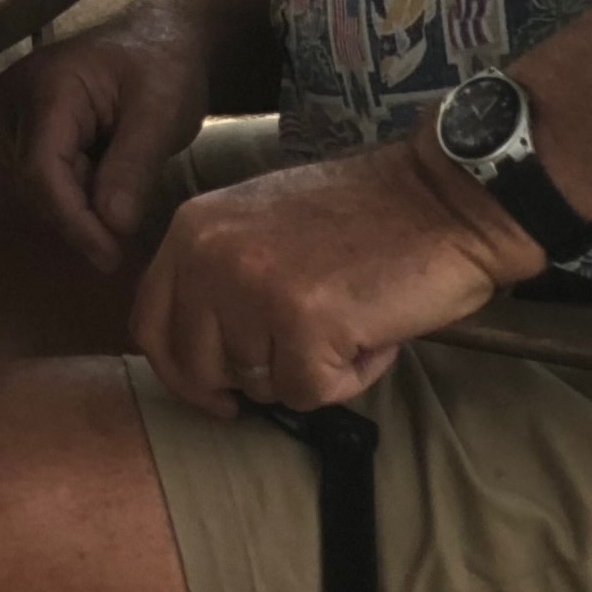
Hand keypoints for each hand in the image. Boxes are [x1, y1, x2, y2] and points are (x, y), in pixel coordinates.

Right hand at [0, 6, 219, 280]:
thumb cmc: (162, 69)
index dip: (74, 221)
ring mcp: (5, 117)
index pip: (43, 171)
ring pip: (31, 189)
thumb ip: (134, 166)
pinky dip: (71, 191)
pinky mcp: (12, 131)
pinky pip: (34, 181)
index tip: (111, 257)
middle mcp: (9, 101)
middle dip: (81, 212)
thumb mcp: (163, 113)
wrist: (152, 41)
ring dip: (77, 201)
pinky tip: (102, 174)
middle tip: (133, 209)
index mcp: (45, 87)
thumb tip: (111, 225)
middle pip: (34, 185)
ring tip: (120, 175)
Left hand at [131, 132, 538, 420]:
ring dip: (311, 371)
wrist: (441, 199)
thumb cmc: (364, 217)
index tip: (216, 393)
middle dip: (251, 380)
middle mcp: (209, 257)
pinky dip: (349, 377)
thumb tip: (202, 353)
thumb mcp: (260, 226)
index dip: (181, 373)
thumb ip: (219, 276)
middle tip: (305, 354)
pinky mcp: (303, 323)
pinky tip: (372, 333)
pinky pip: (311, 392)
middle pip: (197, 367)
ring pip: (259, 386)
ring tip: (348, 320)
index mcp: (192, 230)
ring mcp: (252, 289)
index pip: (150, 325)